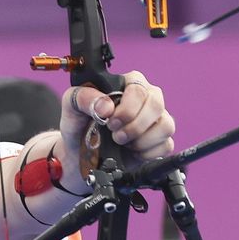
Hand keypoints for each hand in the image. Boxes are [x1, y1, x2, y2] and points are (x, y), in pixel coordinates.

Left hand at [59, 70, 174, 165]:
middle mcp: (146, 98)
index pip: (139, 89)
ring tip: (123, 143)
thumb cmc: (79, 125)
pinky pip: (167, 145)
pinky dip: (147, 153)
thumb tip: (106, 106)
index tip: (110, 121)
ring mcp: (156, 120)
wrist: (79, 155)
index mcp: (127, 84)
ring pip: (166, 126)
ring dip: (141, 140)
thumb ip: (83, 97)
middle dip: (134, 126)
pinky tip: (132, 152)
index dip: (127, 109)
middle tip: (116, 136)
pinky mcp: (161, 140)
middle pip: (156, 105)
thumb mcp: (71, 106)